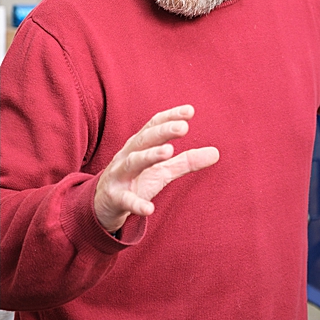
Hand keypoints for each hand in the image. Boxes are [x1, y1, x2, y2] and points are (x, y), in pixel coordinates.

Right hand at [93, 105, 219, 232]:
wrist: (103, 205)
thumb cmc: (135, 181)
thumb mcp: (162, 171)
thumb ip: (187, 161)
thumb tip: (216, 153)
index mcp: (138, 147)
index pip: (153, 127)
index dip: (169, 117)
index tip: (190, 110)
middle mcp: (127, 156)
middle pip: (144, 140)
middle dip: (162, 132)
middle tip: (183, 127)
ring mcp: (119, 176)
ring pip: (132, 163)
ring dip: (149, 156)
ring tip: (168, 151)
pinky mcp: (115, 198)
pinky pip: (126, 200)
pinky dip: (136, 204)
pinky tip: (149, 209)